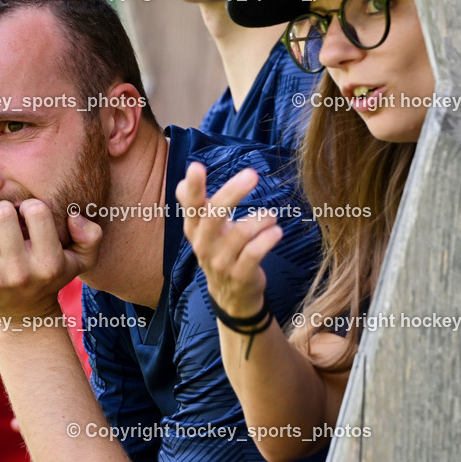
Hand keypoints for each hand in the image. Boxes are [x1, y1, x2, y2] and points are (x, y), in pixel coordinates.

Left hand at [0, 199, 101, 322]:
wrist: (19, 319)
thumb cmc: (49, 280)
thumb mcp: (79, 263)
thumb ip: (91, 235)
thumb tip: (74, 215)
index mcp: (49, 264)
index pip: (37, 211)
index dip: (31, 205)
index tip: (27, 215)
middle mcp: (20, 272)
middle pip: (3, 212)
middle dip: (4, 208)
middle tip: (5, 217)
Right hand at [175, 163, 282, 317]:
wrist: (231, 295)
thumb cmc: (220, 251)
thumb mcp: (204, 230)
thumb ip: (196, 205)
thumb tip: (184, 178)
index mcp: (195, 229)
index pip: (191, 205)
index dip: (192, 187)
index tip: (196, 166)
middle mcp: (204, 244)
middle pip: (214, 214)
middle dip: (233, 192)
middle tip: (252, 175)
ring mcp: (221, 262)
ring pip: (241, 233)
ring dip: (261, 220)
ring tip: (271, 217)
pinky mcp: (240, 275)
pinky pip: (255, 252)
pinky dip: (268, 238)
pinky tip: (276, 232)